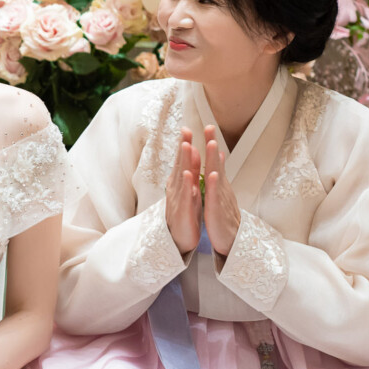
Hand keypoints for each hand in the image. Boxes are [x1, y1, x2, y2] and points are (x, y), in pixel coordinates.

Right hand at [166, 126, 201, 255]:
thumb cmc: (186, 214)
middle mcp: (177, 189)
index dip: (184, 145)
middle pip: (180, 164)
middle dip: (183, 147)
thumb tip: (192, 154)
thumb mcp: (189, 190)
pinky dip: (188, 186)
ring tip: (187, 146)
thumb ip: (190, 173)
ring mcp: (178, 200)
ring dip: (184, 162)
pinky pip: (186, 197)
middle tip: (185, 131)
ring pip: (182, 178)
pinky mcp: (183, 212)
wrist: (180, 239)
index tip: (187, 129)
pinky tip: (189, 176)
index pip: (183, 161)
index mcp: (180, 184)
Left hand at [202, 126, 241, 256]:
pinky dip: (213, 186)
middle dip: (213, 145)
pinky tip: (211, 175)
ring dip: (214, 161)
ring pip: (217, 177)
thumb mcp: (221, 194)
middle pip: (217, 163)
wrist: (231, 242)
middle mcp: (221, 189)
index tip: (208, 126)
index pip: (215, 161)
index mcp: (218, 185)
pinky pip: (215, 198)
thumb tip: (220, 159)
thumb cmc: (224, 218)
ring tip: (212, 144)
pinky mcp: (217, 212)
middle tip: (210, 127)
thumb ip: (219, 176)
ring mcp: (220, 200)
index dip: (212, 144)